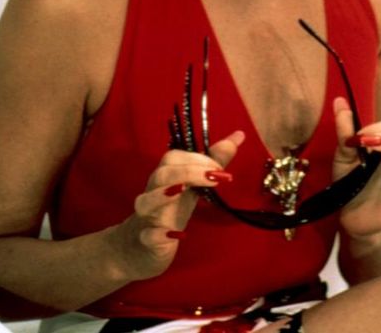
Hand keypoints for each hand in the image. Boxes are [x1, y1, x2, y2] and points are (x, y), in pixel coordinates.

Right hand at [109, 130, 244, 281]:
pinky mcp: (146, 240)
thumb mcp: (193, 186)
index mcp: (165, 176)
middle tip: (215, 176)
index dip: (197, 158)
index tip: (220, 167)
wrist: (141, 245)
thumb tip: (239, 135)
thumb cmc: (170, 210)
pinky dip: (159, 234)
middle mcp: (153, 192)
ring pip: (145, 201)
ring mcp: (147, 216)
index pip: (174, 157)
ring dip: (162, 195)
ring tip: (182, 191)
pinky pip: (148, 236)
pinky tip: (177, 235)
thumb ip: (214, 162)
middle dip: (187, 171)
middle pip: (161, 174)